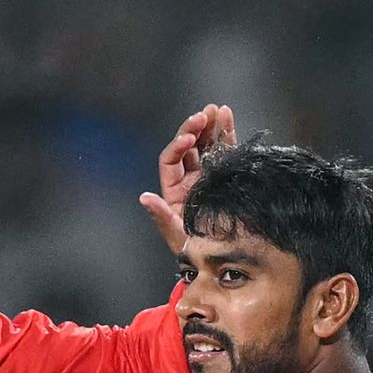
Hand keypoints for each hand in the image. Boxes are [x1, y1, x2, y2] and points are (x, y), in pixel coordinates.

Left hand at [140, 104, 236, 253]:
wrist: (222, 262)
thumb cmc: (195, 253)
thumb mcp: (177, 236)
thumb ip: (161, 216)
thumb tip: (144, 197)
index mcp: (173, 191)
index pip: (171, 160)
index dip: (178, 146)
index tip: (189, 138)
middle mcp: (189, 181)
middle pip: (188, 147)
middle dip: (195, 128)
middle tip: (204, 114)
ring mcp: (208, 177)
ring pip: (206, 146)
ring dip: (211, 126)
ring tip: (217, 110)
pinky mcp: (226, 178)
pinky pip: (225, 152)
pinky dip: (226, 134)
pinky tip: (227, 116)